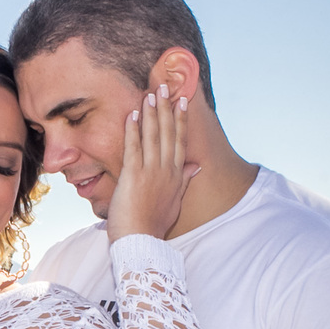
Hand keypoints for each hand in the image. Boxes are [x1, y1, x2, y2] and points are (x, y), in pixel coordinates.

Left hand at [106, 83, 197, 241]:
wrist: (140, 242)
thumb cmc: (153, 226)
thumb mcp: (174, 202)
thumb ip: (184, 181)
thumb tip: (196, 166)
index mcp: (176, 176)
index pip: (180, 141)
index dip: (181, 120)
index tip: (181, 101)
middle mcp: (167, 171)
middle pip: (169, 133)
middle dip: (166, 108)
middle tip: (164, 86)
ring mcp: (151, 172)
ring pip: (153, 136)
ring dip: (152, 113)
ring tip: (151, 93)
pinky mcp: (133, 176)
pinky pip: (134, 147)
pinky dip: (133, 129)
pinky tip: (133, 113)